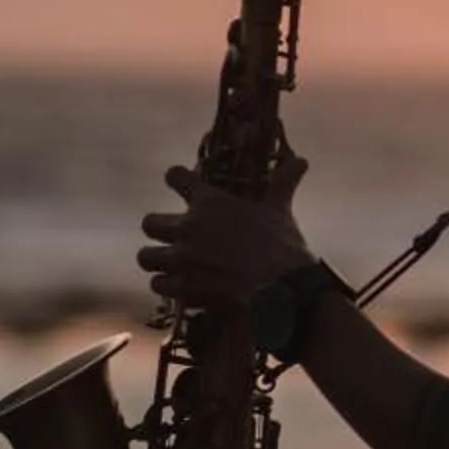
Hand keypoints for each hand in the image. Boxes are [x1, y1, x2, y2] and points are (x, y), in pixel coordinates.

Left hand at [138, 148, 310, 309]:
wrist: (281, 288)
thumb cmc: (281, 244)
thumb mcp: (280, 209)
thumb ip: (283, 183)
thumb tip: (302, 161)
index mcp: (210, 201)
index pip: (175, 176)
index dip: (176, 179)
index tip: (179, 183)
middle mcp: (189, 227)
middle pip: (149, 222)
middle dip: (159, 230)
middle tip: (174, 238)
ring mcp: (182, 259)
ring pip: (145, 256)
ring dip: (157, 261)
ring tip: (170, 266)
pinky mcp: (183, 287)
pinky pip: (158, 285)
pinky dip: (168, 286)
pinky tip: (180, 288)